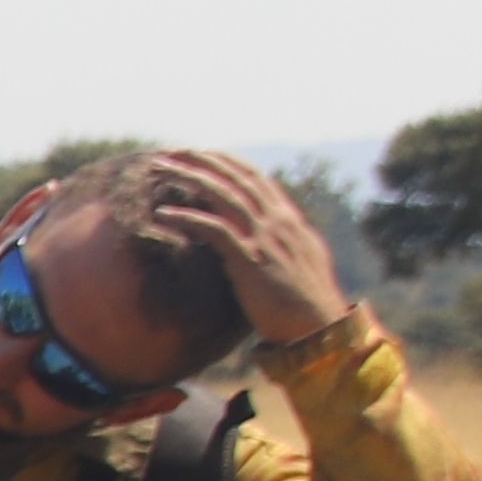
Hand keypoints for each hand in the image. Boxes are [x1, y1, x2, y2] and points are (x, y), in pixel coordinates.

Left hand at [135, 148, 348, 352]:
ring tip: (160, 168)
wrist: (321, 329)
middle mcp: (278, 223)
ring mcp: (265, 239)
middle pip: (236, 179)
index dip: (227, 162)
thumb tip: (265, 236)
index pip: (256, 179)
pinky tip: (164, 212)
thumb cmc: (305, 304)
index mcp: (288, 221)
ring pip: (223, 196)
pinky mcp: (251, 261)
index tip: (201, 152)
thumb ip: (281, 243)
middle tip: (170, 151)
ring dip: (190, 178)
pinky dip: (189, 217)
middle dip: (202, 160)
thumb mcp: (298, 263)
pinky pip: (215, 231)